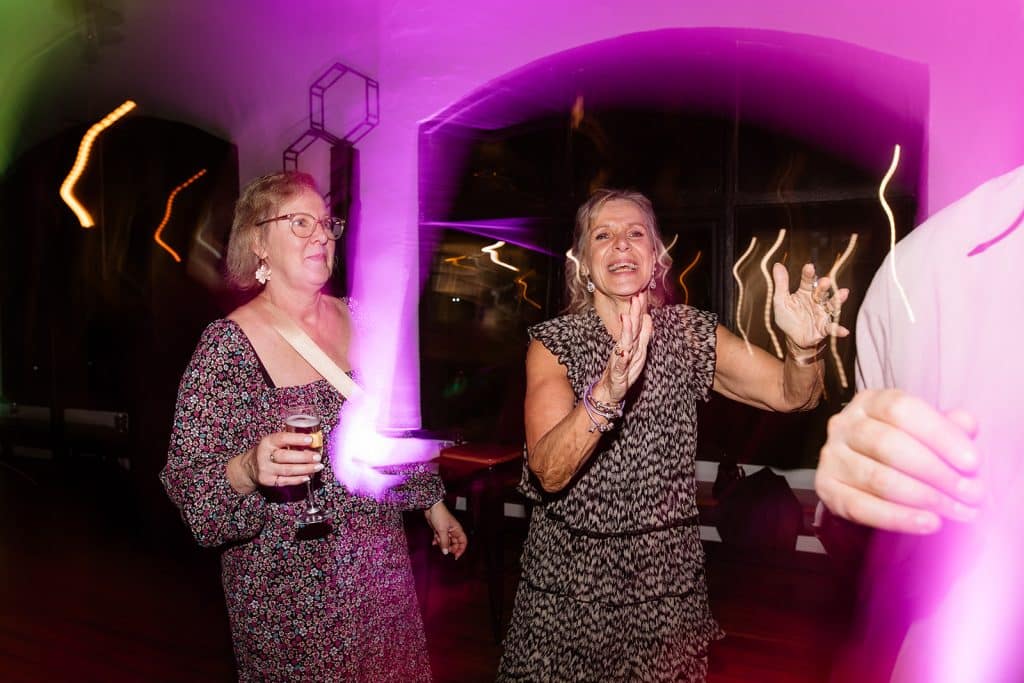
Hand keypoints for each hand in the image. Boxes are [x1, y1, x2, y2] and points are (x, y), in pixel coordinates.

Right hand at [248, 431, 323, 487]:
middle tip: (318, 457)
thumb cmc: (268, 451)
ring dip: (305, 469)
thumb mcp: (273, 442)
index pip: (282, 439)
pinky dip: (298, 479)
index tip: (311, 439)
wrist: (249, 466)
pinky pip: (286, 481)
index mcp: (267, 442)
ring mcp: (265, 470)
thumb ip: (290, 441)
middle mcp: (264, 455)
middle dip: (304, 457)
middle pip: (286, 456)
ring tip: (318, 467)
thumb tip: (313, 441)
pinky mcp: (268, 481)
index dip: (297, 439)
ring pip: (288, 470)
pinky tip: (308, 476)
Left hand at [424, 501, 466, 558]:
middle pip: (454, 543)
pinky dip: (437, 541)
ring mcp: (446, 531)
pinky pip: (439, 539)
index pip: (463, 542)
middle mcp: (453, 531)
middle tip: (444, 549)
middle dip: (449, 547)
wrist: (431, 507)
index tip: (455, 556)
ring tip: (437, 539)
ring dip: (441, 543)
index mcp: (457, 530)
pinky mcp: (439, 530)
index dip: (461, 549)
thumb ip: (444, 542)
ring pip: (446, 542)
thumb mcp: (442, 530)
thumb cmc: (439, 515)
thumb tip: (446, 552)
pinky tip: (433, 542)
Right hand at [600, 294, 653, 401]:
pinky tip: (624, 352)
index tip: (641, 293)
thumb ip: (643, 334)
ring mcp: (620, 360)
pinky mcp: (618, 373)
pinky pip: (620, 365)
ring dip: (626, 331)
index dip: (639, 309)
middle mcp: (626, 349)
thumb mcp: (639, 351)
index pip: (636, 323)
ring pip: (625, 344)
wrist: (611, 390)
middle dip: (633, 313)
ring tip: (627, 319)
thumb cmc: (625, 371)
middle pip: (631, 329)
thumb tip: (648, 317)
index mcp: (632, 343)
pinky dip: (622, 358)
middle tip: (635, 298)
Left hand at [772, 263, 850, 348]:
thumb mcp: (781, 301)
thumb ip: (781, 284)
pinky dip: (838, 329)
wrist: (793, 338)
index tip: (809, 267)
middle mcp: (816, 300)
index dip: (808, 274)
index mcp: (805, 292)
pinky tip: (844, 331)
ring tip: (843, 293)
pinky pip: (832, 328)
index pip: (807, 281)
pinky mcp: (825, 327)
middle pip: (821, 292)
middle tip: (825, 281)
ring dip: (837, 300)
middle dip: (823, 286)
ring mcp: (822, 313)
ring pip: (832, 305)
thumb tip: (777, 265)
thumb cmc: (788, 318)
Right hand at [815, 389, 982, 533]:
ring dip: (924, 498)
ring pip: (877, 478)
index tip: (973, 463)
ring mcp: (830, 457)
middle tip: (971, 494)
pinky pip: (861, 507)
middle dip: (936, 472)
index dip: (939, 435)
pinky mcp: (825, 488)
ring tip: (957, 512)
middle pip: (888, 444)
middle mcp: (844, 425)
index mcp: (869, 402)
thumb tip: (966, 425)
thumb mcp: (927, 430)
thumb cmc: (904, 448)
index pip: (901, 410)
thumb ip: (948, 426)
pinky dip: (898, 518)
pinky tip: (928, 523)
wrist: (869, 478)